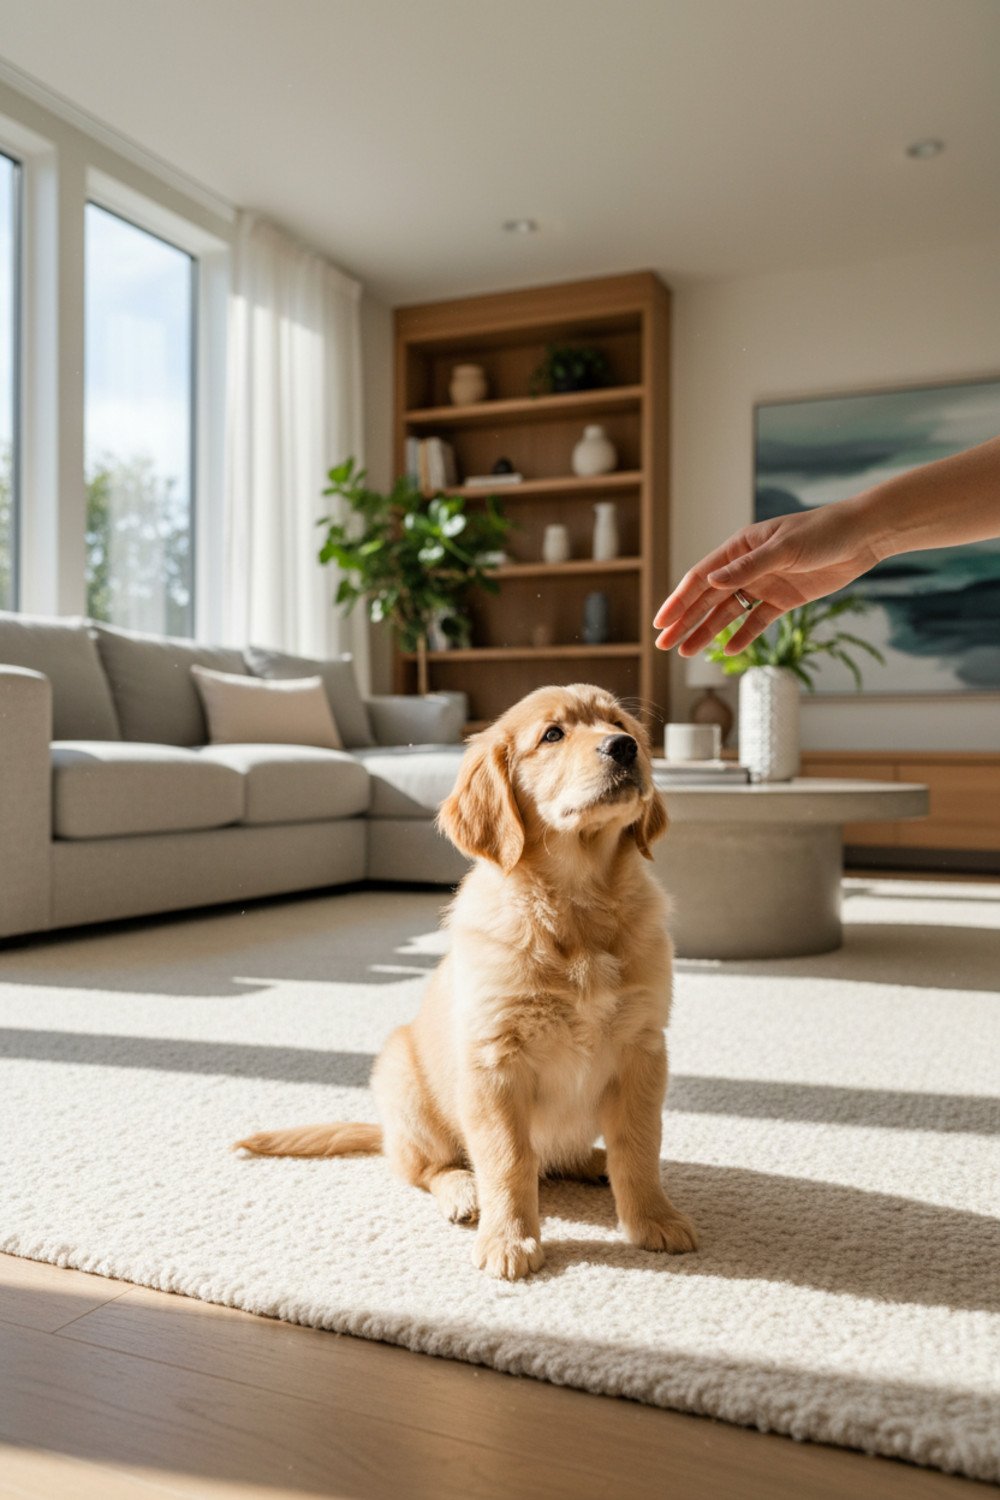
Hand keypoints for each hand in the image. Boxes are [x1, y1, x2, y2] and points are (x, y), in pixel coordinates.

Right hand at [653, 501, 880, 655]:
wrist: (862, 536)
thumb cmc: (823, 532)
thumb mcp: (784, 548)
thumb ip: (747, 567)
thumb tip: (712, 583)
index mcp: (740, 547)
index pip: (701, 578)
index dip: (678, 601)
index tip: (660, 622)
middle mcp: (747, 567)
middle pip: (708, 599)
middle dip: (685, 622)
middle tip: (663, 645)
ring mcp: (765, 584)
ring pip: (728, 614)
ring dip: (706, 632)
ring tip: (686, 654)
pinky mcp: (784, 599)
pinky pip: (757, 621)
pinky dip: (743, 636)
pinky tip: (727, 651)